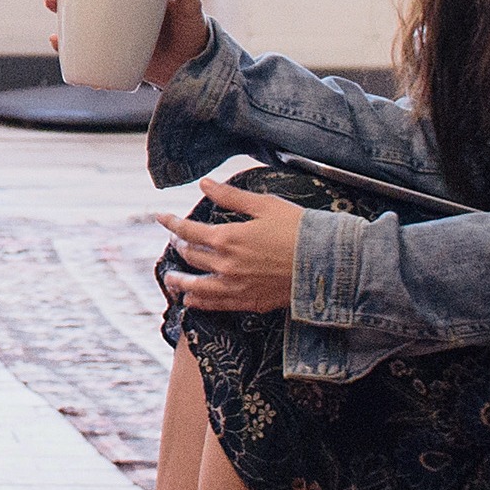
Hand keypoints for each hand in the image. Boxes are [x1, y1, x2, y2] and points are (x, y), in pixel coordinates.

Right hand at [36, 0, 217, 88]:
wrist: (194, 69)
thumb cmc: (193, 31)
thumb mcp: (191, 5)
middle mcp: (115, 10)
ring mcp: (110, 33)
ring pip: (75, 19)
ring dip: (57, 10)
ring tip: (51, 4)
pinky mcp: (109, 56)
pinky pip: (82, 51)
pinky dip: (67, 48)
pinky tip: (57, 42)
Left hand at [151, 177, 295, 313]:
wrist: (327, 263)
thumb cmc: (299, 229)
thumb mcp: (264, 205)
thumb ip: (231, 196)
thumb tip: (204, 183)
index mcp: (227, 238)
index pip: (188, 231)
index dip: (172, 223)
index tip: (162, 217)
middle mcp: (226, 265)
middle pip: (192, 257)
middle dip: (180, 248)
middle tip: (175, 242)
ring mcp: (237, 287)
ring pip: (198, 287)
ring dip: (181, 283)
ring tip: (170, 280)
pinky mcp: (250, 302)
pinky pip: (217, 306)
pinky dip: (201, 303)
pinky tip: (192, 302)